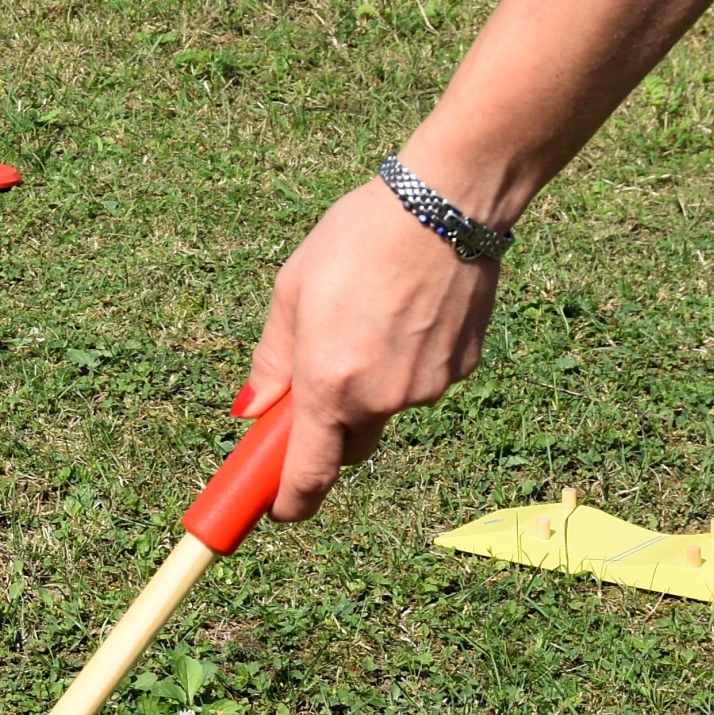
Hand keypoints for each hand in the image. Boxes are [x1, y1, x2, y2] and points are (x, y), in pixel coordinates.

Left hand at [240, 176, 498, 520]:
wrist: (445, 204)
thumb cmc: (356, 239)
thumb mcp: (291, 293)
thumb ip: (271, 362)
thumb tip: (253, 411)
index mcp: (326, 387)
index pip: (307, 478)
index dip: (288, 504)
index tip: (275, 510)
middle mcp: (379, 399)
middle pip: (348, 447)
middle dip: (330, 431)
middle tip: (320, 382)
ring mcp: (425, 388)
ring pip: (387, 409)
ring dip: (372, 386)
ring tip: (373, 316)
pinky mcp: (461, 369)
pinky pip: (422, 383)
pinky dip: (408, 362)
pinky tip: (409, 312)